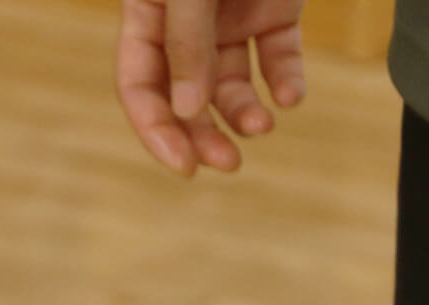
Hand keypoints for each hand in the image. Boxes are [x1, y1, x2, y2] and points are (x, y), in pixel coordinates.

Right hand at [116, 0, 306, 175]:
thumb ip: (187, 44)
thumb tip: (188, 110)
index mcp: (146, 14)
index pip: (138, 85)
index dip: (156, 130)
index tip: (186, 166)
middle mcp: (185, 25)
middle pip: (185, 98)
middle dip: (205, 135)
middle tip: (229, 162)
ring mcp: (231, 20)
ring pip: (233, 85)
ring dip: (245, 114)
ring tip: (262, 126)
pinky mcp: (276, 11)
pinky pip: (279, 57)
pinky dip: (286, 82)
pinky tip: (289, 97)